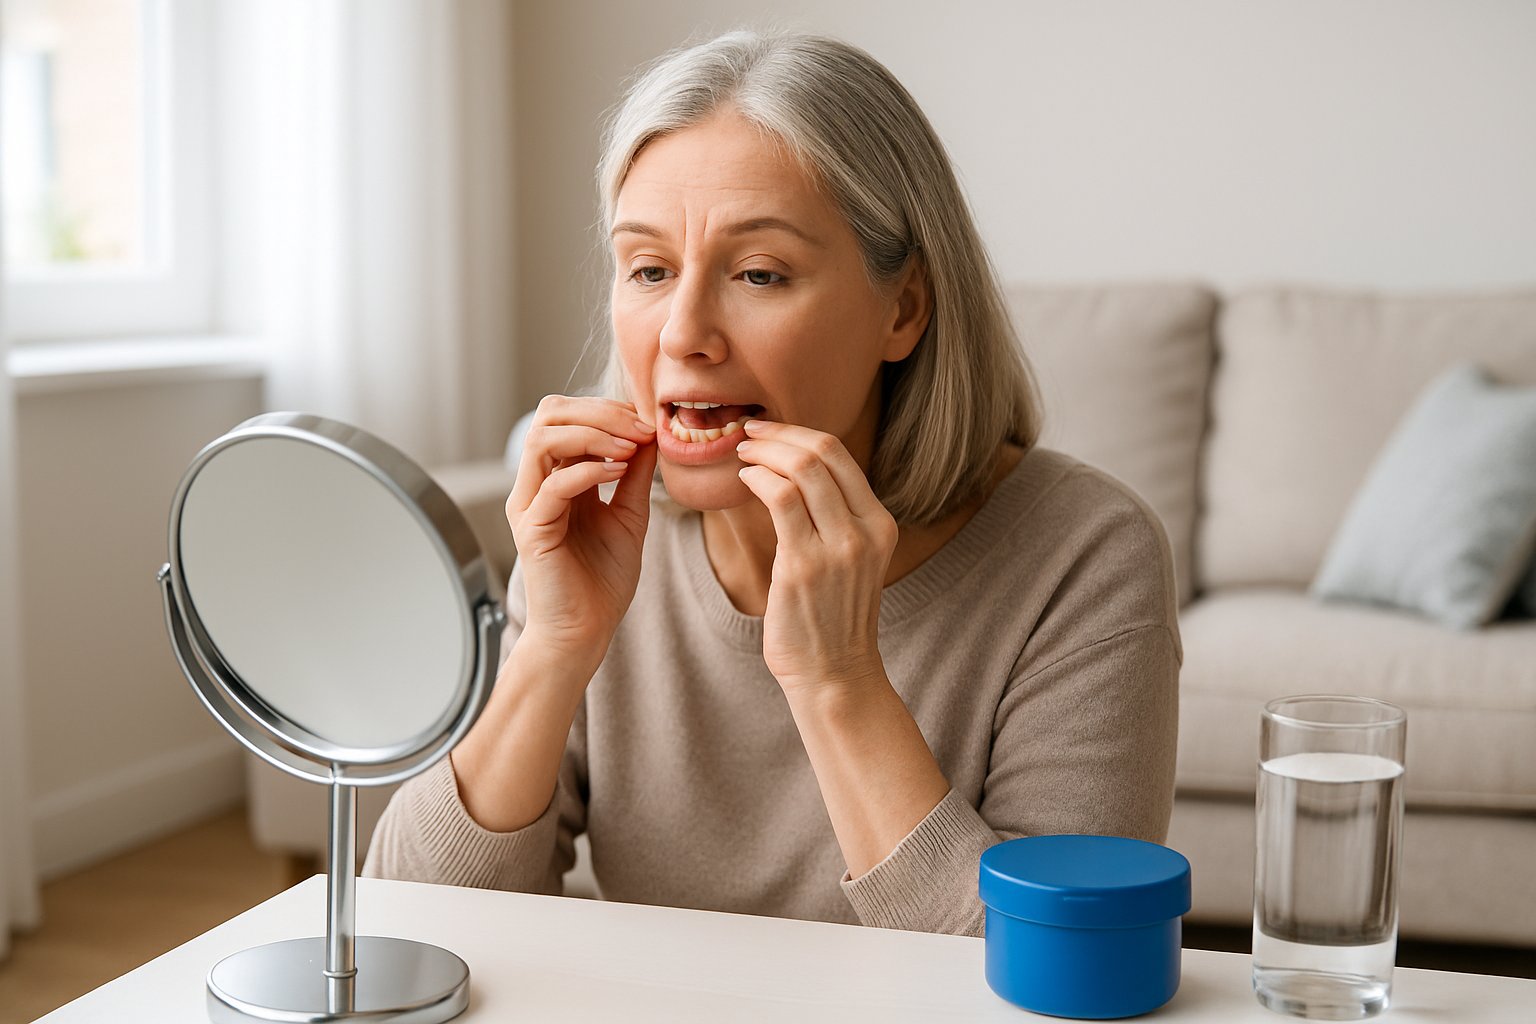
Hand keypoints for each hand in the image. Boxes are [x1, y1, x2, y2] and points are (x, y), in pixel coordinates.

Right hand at [506, 395, 656, 660]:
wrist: (586, 631)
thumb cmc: (603, 580)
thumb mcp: (629, 515)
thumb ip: (635, 475)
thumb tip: (650, 434)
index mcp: (556, 477)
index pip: (566, 416)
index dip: (606, 410)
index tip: (646, 425)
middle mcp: (536, 485)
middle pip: (548, 415)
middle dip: (597, 411)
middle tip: (638, 428)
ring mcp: (529, 505)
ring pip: (543, 439)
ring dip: (592, 434)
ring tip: (628, 448)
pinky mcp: (532, 530)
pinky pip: (553, 485)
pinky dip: (588, 470)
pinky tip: (617, 473)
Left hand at [734, 420, 898, 695]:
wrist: (834, 673)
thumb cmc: (831, 616)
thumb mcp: (851, 558)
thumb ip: (836, 517)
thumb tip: (795, 471)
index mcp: (880, 523)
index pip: (840, 454)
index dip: (797, 433)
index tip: (769, 432)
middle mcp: (865, 530)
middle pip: (820, 453)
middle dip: (777, 435)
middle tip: (748, 435)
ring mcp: (838, 548)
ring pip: (800, 470)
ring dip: (763, 454)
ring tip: (742, 456)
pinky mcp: (805, 566)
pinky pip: (780, 501)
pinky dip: (757, 480)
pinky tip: (744, 482)